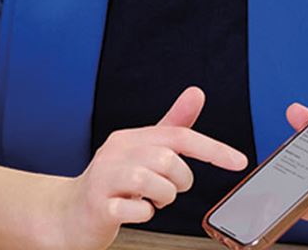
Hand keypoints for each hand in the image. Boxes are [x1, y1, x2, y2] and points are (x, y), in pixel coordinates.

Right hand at [52, 87, 247, 249]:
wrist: (69, 214)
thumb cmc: (112, 183)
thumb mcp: (142, 152)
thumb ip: (171, 125)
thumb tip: (196, 93)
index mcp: (129, 138)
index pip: (178, 135)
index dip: (212, 149)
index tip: (239, 161)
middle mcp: (115, 153)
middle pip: (168, 160)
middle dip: (179, 181)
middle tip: (167, 189)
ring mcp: (104, 179)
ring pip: (154, 184)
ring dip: (162, 199)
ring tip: (150, 201)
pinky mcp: (99, 205)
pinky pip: (137, 211)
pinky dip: (143, 215)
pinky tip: (132, 211)